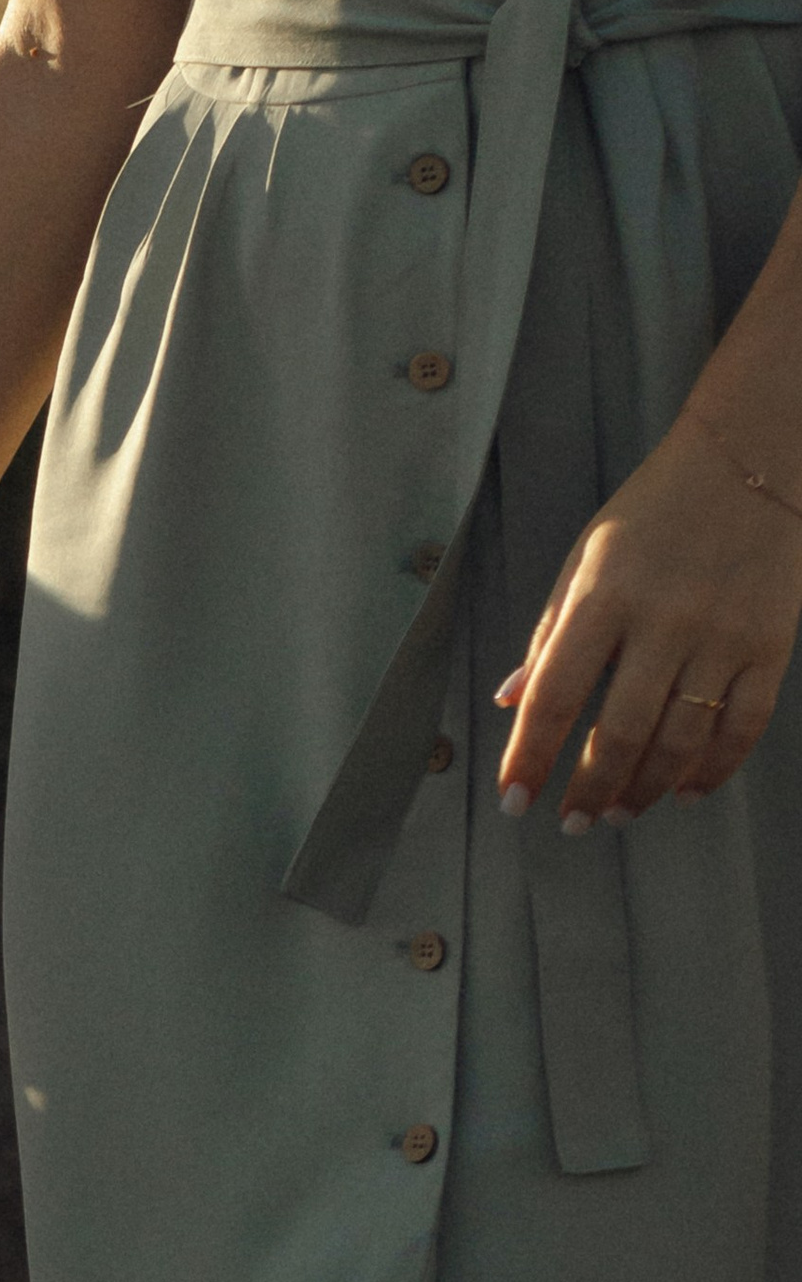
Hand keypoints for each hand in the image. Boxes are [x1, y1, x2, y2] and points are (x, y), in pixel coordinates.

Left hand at [496, 412, 801, 827]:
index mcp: (604, 595)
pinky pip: (742, 726)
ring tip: (619, 813)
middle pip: (619, 732)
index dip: (530, 757)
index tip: (514, 800)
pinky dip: (713, 770)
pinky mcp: (770, 644)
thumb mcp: (586, 557)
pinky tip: (684, 792)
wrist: (753, 458)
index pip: (555, 695)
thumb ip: (549, 633)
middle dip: (589, 790)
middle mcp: (663, 620)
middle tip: (572, 823)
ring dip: (644, 789)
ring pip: (680, 740)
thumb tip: (511, 703)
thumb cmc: (655, 512)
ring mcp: (722, 635)